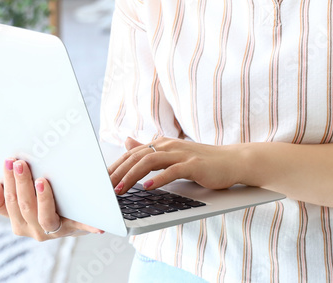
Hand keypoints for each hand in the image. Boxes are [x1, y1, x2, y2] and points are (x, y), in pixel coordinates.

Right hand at [0, 158, 101, 240]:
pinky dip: (88, 224)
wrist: (77, 215)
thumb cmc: (46, 200)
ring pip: (44, 217)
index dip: (3, 186)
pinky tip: (95, 222)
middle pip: (23, 206)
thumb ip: (4, 196)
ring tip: (41, 180)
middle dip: (20, 183)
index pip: (4, 204)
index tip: (7, 165)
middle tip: (20, 162)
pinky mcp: (75, 227)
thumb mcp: (23, 197)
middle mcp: (34, 229)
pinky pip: (80, 225)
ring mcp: (55, 230)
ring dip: (42, 198)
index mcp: (18, 220)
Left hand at [108, 137, 245, 194]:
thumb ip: (150, 149)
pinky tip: (146, 187)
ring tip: (118, 190)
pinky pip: (173, 170)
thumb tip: (127, 142)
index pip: (132, 154)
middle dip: (117, 172)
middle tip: (102, 188)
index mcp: (163, 143)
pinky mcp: (194, 164)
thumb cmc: (203, 161)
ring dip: (132, 176)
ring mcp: (182, 154)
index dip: (114, 167)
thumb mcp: (173, 154)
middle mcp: (170, 145)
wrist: (233, 161)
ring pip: (150, 161)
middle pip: (137, 156)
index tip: (99, 181)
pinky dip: (158, 179)